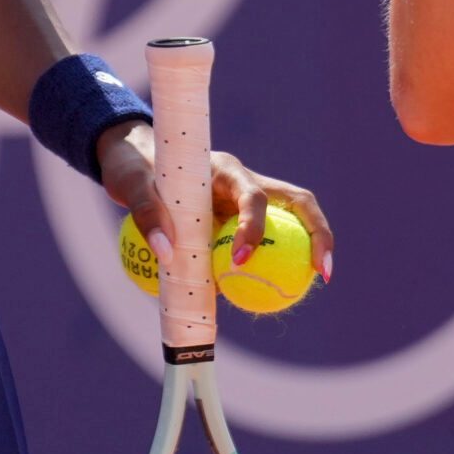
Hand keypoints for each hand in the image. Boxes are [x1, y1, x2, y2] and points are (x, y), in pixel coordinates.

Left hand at [95, 122, 335, 284]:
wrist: (138, 162)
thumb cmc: (137, 171)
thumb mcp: (133, 187)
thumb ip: (147, 214)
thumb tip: (167, 252)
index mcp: (223, 169)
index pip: (252, 196)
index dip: (254, 228)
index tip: (239, 261)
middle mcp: (245, 181)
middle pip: (297, 202)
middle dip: (318, 233)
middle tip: (321, 272)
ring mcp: (250, 198)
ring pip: (294, 218)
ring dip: (312, 245)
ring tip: (318, 281)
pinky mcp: (246, 216)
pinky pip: (272, 238)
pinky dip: (282, 260)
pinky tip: (281, 291)